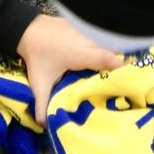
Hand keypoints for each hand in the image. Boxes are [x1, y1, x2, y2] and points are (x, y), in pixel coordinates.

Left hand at [18, 14, 123, 128]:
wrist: (27, 29)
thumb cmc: (36, 56)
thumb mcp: (39, 83)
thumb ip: (42, 106)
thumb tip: (45, 126)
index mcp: (82, 53)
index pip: (109, 58)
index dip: (120, 68)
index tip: (127, 80)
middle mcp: (88, 40)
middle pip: (113, 50)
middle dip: (119, 64)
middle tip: (121, 80)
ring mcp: (87, 31)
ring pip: (107, 42)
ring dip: (111, 54)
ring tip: (112, 71)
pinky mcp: (84, 26)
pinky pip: (99, 37)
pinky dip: (103, 46)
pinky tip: (100, 58)